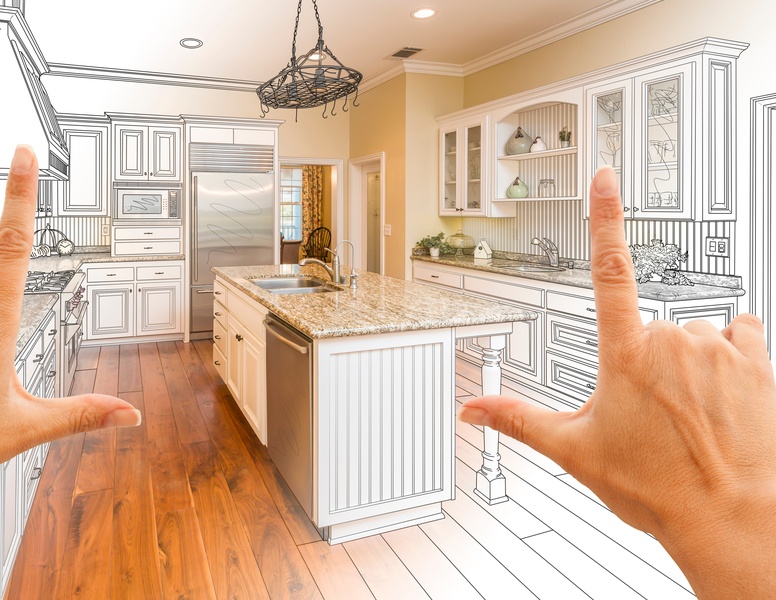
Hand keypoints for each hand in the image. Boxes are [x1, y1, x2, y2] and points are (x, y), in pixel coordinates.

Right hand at [460, 166, 775, 597]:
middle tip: (649, 412)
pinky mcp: (757, 361)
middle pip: (651, 327)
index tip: (606, 176)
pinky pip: (742, 332)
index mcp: (624, 354)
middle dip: (647, 360)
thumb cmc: (657, 488)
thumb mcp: (575, 452)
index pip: (608, 269)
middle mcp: (673, 341)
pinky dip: (731, 352)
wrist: (731, 518)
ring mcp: (718, 348)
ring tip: (689, 413)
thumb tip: (472, 411)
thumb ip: (518, 420)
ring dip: (689, 362)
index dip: (604, 216)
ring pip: (695, 334)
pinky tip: (725, 390)